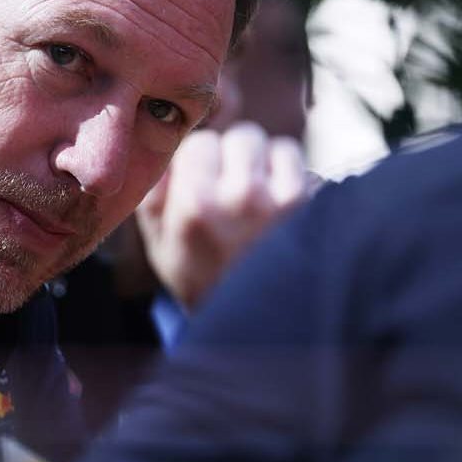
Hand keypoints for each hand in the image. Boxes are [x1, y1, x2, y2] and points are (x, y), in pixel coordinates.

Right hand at [137, 122, 308, 310]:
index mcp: (194, 205)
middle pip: (241, 136)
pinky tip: (281, 207)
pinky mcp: (308, 206)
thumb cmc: (203, 280)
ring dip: (268, 165)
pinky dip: (292, 178)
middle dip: (237, 157)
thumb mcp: (161, 246)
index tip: (204, 182)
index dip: (203, 160)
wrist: (254, 325)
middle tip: (234, 188)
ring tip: (260, 198)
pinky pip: (301, 166)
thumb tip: (160, 149)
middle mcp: (238, 197)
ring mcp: (279, 201)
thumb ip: (152, 194)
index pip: (201, 142)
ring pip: (275, 146)